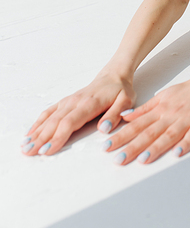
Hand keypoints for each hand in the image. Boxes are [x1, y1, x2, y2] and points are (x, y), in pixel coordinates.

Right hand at [21, 70, 135, 155]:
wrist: (114, 75)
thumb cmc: (120, 90)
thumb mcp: (126, 101)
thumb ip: (115, 115)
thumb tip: (103, 129)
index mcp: (89, 103)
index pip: (70, 122)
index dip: (58, 137)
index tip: (48, 150)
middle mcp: (75, 102)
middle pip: (55, 122)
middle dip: (41, 138)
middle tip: (29, 152)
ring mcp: (69, 101)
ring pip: (49, 117)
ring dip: (37, 132)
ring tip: (25, 146)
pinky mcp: (66, 101)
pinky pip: (49, 111)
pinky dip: (38, 122)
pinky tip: (31, 133)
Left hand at [102, 71, 189, 164]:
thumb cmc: (186, 92)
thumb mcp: (162, 97)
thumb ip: (144, 109)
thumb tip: (124, 117)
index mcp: (160, 110)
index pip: (137, 125)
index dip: (121, 136)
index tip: (106, 147)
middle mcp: (170, 115)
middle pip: (149, 132)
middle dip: (133, 146)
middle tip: (117, 160)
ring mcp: (186, 119)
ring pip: (169, 135)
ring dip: (156, 147)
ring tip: (142, 160)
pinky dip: (186, 143)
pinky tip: (178, 153)